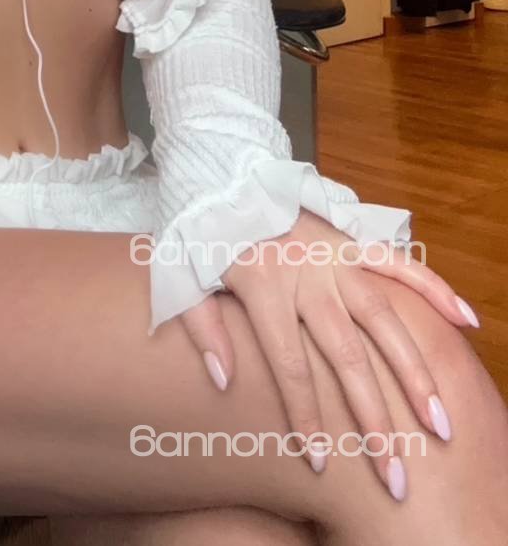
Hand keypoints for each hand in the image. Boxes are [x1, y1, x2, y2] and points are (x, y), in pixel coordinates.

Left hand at [178, 211, 478, 498]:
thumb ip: (203, 329)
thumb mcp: (182, 278)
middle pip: (346, 355)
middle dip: (373, 418)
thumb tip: (223, 382)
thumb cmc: (202, 235)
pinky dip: (433, 288)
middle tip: (395, 473)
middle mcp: (305, 275)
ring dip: (414, 371)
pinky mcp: (352, 239)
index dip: (306, 416)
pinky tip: (465, 320)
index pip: (290, 366)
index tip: (322, 462)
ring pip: (384, 318)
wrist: (221, 175)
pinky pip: (399, 263)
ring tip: (439, 422)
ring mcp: (334, 256)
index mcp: (262, 287)